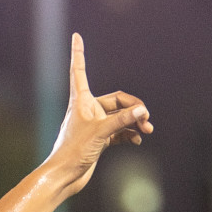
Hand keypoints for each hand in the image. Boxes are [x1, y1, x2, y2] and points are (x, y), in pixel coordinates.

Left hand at [45, 33, 152, 195]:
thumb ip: (122, 120)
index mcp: (80, 102)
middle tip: (146, 118)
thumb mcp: (100, 133)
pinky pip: (119, 130)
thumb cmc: (74, 152)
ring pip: (120, 116)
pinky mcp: (99, 139)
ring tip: (147, 129)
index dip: (78, 53)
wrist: (64, 176)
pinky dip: (130, 133)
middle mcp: (87, 110)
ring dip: (135, 121)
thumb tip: (141, 110)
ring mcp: (94, 125)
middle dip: (133, 107)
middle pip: (116, 100)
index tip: (76, 35)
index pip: (79, 70)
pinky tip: (138, 139)